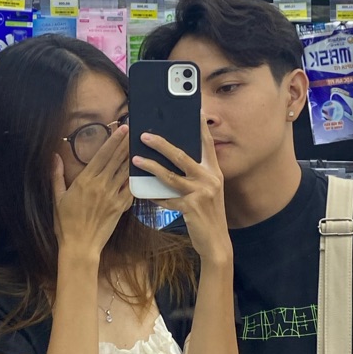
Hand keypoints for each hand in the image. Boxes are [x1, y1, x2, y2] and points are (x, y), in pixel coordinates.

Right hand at [53, 124, 132, 263]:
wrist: (80, 245)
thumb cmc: (65, 223)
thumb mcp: (57, 197)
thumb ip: (57, 175)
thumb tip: (54, 156)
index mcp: (85, 180)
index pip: (102, 155)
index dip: (113, 140)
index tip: (122, 129)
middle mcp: (101, 185)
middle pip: (117, 160)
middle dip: (126, 143)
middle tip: (135, 131)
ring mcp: (113, 197)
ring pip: (126, 172)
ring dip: (132, 158)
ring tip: (139, 146)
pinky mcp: (120, 208)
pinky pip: (130, 190)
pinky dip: (134, 180)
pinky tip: (139, 171)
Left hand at [133, 112, 229, 263]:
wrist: (217, 243)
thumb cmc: (208, 216)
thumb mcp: (208, 193)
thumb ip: (197, 176)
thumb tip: (175, 160)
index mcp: (215, 173)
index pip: (207, 145)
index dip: (201, 127)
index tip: (195, 111)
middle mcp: (210, 180)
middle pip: (182, 156)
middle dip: (162, 144)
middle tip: (144, 135)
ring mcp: (201, 194)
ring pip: (170, 176)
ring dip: (151, 166)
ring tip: (135, 159)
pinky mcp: (191, 208)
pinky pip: (166, 198)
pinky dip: (153, 195)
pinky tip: (141, 191)